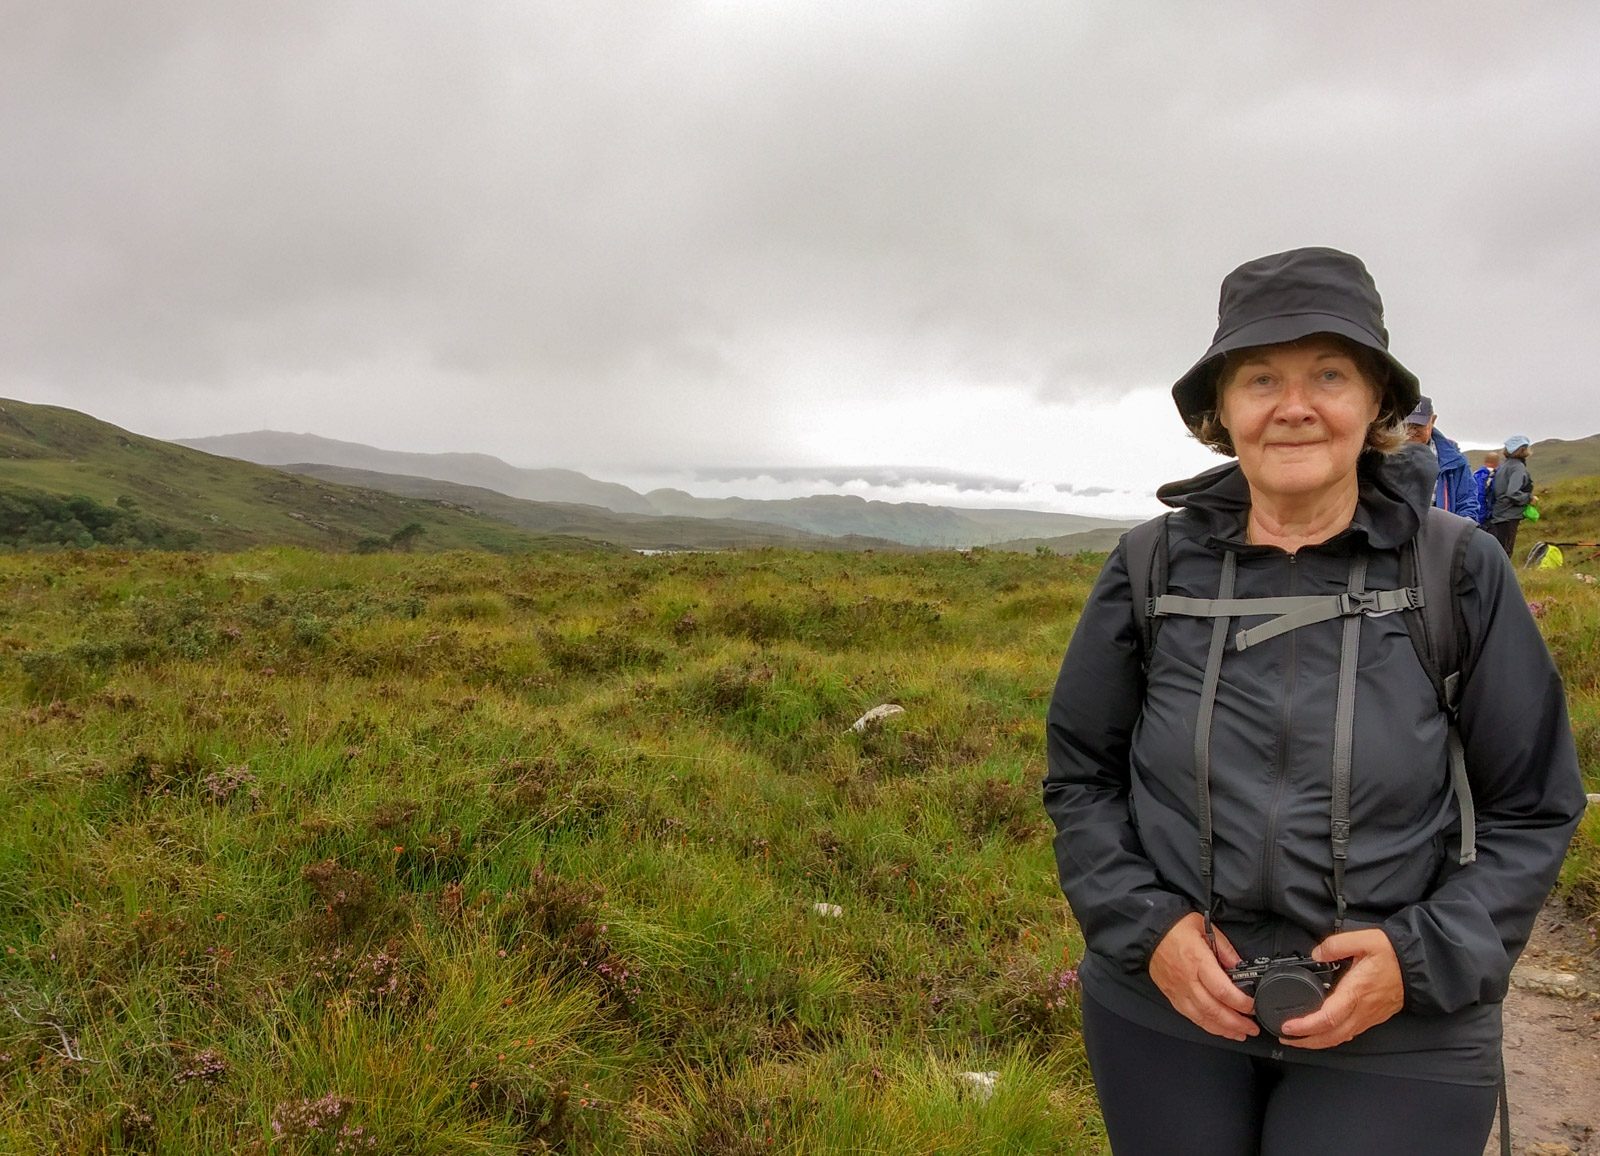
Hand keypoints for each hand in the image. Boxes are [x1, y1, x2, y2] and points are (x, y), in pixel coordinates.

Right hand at [1148, 913, 1257, 1040]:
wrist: (1148, 932)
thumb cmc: (1175, 927)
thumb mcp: (1204, 927)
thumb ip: (1224, 948)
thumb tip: (1239, 965)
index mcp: (1198, 961)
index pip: (1223, 991)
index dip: (1241, 1003)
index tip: (1253, 1006)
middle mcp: (1188, 980)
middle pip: (1215, 1010)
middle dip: (1237, 1023)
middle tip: (1253, 1028)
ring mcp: (1179, 990)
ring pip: (1202, 1017)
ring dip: (1223, 1029)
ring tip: (1240, 1034)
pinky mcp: (1172, 995)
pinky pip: (1190, 1016)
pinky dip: (1206, 1025)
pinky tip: (1218, 1028)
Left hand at [1278, 928, 1403, 1048]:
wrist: (1420, 965)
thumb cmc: (1393, 953)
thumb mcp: (1364, 939)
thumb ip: (1336, 945)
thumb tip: (1317, 954)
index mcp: (1356, 992)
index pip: (1328, 1018)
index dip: (1306, 1026)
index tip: (1288, 1026)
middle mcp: (1362, 1010)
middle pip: (1332, 1036)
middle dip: (1306, 1041)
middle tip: (1286, 1037)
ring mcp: (1369, 1016)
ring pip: (1341, 1037)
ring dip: (1318, 1041)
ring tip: (1299, 1038)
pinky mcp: (1374, 1016)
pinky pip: (1351, 1032)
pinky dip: (1333, 1036)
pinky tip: (1323, 1032)